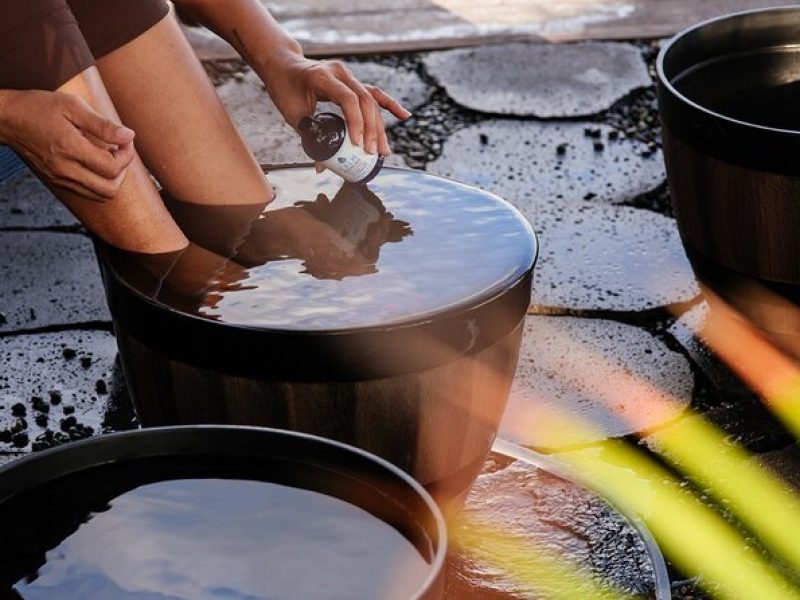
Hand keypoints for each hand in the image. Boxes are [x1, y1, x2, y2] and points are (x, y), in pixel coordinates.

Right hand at [0, 90, 134, 200]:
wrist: (7, 119)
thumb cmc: (38, 107)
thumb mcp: (72, 106)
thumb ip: (102, 124)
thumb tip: (128, 136)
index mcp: (70, 149)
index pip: (112, 167)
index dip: (127, 154)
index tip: (125, 139)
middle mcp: (65, 169)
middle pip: (110, 189)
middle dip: (123, 170)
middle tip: (120, 150)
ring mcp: (60, 178)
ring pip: (100, 195)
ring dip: (113, 179)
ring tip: (109, 157)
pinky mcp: (57, 181)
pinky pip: (87, 192)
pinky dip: (99, 182)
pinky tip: (96, 163)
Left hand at [260, 52, 410, 155]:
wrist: (284, 65)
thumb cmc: (285, 88)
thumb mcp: (293, 113)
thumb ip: (309, 136)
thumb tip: (322, 167)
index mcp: (323, 77)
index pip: (348, 99)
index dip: (356, 122)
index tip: (357, 144)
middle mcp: (340, 73)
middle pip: (365, 101)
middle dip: (372, 130)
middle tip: (373, 153)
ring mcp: (349, 75)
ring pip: (371, 101)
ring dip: (380, 127)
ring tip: (384, 150)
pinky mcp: (353, 81)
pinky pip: (375, 93)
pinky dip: (390, 105)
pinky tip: (404, 116)